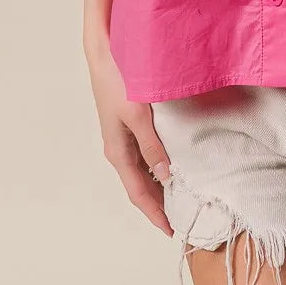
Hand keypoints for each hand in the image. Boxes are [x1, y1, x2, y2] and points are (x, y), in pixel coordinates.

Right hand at [84, 38, 173, 236]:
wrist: (105, 53)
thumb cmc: (119, 81)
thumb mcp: (138, 114)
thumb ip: (151, 144)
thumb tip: (165, 175)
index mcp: (118, 151)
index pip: (139, 192)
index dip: (155, 213)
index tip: (171, 231)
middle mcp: (119, 148)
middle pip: (140, 185)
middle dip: (157, 203)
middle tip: (180, 217)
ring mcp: (122, 137)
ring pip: (142, 170)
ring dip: (157, 185)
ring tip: (179, 197)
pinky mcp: (128, 124)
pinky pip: (143, 154)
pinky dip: (156, 165)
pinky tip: (170, 165)